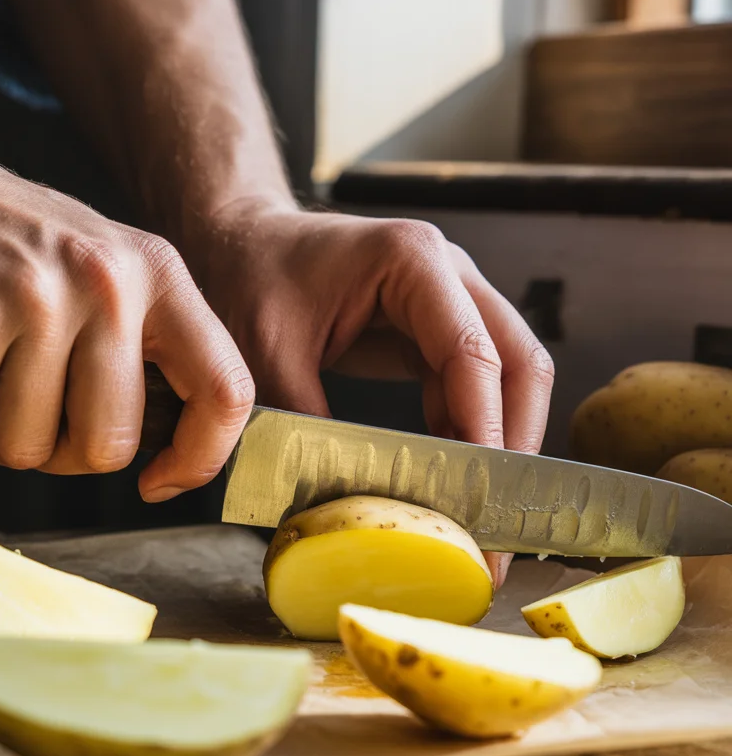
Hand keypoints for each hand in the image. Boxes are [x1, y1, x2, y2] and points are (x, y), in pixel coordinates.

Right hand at [0, 60, 253, 498]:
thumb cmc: (6, 243)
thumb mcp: (104, 267)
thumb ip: (145, 345)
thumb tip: (176, 448)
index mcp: (158, 274)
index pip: (225, 391)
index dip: (199, 458)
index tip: (158, 481)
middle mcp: (108, 285)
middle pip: (107, 447)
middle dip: (58, 452)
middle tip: (25, 406)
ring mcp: (37, 302)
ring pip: (26, 451)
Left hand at [186, 199, 554, 581]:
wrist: (239, 240)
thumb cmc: (250, 275)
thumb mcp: (265, 353)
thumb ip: (302, 424)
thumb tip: (336, 503)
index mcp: (411, 260)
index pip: (472, 352)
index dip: (484, 427)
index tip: (480, 492)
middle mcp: (447, 273)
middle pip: (517, 361)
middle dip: (513, 441)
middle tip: (496, 515)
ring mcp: (450, 299)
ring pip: (507, 376)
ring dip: (497, 441)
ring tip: (475, 510)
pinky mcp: (436, 329)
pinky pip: (472, 385)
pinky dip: (467, 433)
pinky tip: (443, 479)